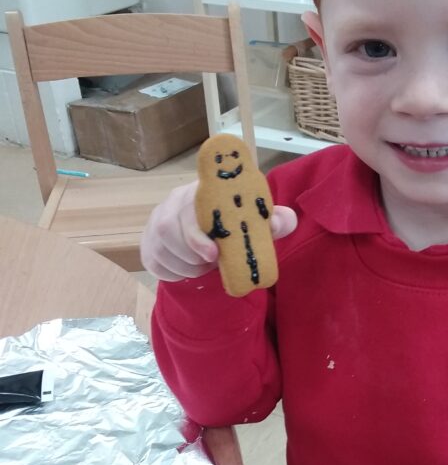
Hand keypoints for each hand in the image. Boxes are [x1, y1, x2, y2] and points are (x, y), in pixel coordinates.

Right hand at [140, 180, 297, 281]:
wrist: (211, 236)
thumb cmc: (235, 224)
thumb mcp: (258, 223)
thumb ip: (275, 220)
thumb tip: (282, 220)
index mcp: (201, 191)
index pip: (189, 203)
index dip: (196, 232)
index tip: (213, 254)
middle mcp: (173, 202)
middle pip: (168, 228)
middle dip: (193, 254)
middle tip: (214, 264)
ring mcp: (156, 222)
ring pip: (161, 247)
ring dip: (186, 265)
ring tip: (205, 266)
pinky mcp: (149, 244)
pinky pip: (155, 262)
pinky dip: (175, 272)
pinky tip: (190, 269)